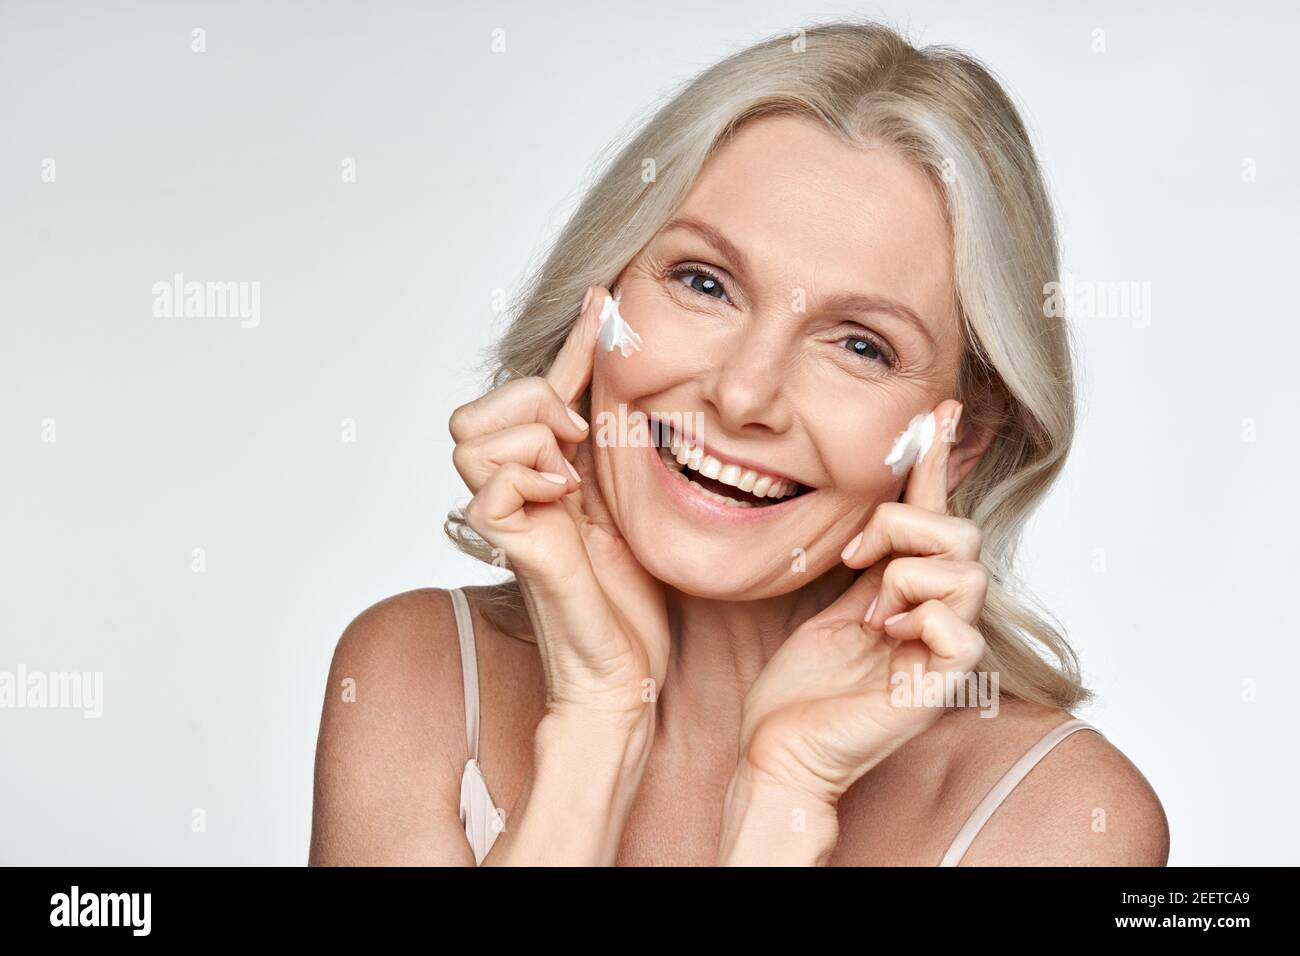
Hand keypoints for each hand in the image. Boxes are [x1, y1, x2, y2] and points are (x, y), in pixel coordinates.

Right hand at [450, 286, 669, 730]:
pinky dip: (526, 476)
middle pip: (477, 408)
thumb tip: (627, 388)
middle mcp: (517, 488)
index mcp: (546, 472)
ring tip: (572, 474)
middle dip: (533, 400)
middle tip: (581, 437)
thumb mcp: (629, 500)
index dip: (572, 342)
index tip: (605, 300)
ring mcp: (506, 515)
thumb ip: (613, 448)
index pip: (540, 390)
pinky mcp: (510, 545)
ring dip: (531, 437)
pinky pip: (488, 484)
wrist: (624, 669)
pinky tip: (563, 497)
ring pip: (474, 435)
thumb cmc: (628, 598)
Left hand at [734, 399, 987, 806]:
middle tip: (854, 561)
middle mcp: (942, 617)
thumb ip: (866, 559)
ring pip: (963, 569)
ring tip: (868, 613)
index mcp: (916, 595)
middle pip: (961, 532)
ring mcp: (948, 652)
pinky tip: (881, 637)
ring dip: (902, 577)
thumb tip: (873, 505)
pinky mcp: (943, 686)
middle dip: (902, 529)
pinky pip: (958, 626)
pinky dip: (914, 618)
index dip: (938, 458)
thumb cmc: (802, 686)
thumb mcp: (832, 600)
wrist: (780, 747)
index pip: (938, 514)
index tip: (942, 406)